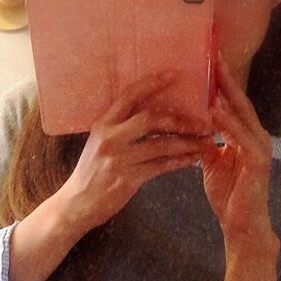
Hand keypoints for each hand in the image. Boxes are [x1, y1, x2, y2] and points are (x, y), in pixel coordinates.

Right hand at [57, 71, 210, 233]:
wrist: (76, 204)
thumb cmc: (91, 173)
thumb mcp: (99, 143)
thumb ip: (120, 128)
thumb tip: (149, 114)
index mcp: (103, 124)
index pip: (129, 95)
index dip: (153, 83)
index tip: (174, 75)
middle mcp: (110, 138)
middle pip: (150, 118)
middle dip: (180, 119)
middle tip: (202, 122)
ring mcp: (118, 159)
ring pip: (161, 144)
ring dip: (186, 142)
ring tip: (205, 141)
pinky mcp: (127, 179)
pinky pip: (160, 166)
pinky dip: (179, 161)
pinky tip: (192, 159)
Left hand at [197, 54, 276, 247]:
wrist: (241, 226)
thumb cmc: (229, 197)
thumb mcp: (211, 165)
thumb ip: (205, 144)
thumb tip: (192, 128)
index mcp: (244, 135)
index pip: (231, 103)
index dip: (220, 81)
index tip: (207, 59)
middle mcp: (255, 136)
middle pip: (239, 101)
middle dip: (226, 77)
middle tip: (212, 52)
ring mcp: (259, 147)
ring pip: (242, 115)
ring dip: (227, 94)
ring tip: (212, 73)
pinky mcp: (258, 161)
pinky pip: (240, 137)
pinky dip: (228, 123)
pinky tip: (214, 110)